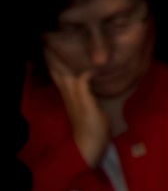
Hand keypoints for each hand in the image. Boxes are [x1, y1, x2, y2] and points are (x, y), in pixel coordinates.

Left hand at [43, 51, 109, 169]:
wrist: (89, 147)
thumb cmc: (91, 127)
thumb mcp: (89, 107)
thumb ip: (84, 88)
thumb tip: (87, 69)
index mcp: (71, 92)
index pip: (60, 70)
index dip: (56, 57)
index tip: (52, 43)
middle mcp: (69, 93)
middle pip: (59, 73)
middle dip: (55, 59)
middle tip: (54, 45)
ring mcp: (74, 99)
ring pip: (64, 78)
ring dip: (61, 66)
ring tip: (63, 54)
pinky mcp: (81, 103)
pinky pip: (73, 84)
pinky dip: (72, 75)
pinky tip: (79, 72)